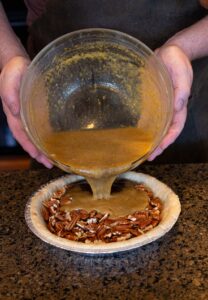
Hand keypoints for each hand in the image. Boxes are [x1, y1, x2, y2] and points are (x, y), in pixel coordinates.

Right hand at [0, 56, 52, 167]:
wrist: (20, 65)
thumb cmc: (13, 71)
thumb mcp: (9, 79)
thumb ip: (9, 93)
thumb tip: (14, 110)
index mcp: (14, 114)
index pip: (21, 134)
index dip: (28, 146)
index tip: (37, 156)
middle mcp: (22, 118)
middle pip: (29, 140)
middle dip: (38, 153)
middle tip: (49, 164)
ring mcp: (30, 116)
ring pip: (36, 136)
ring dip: (44, 149)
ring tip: (54, 161)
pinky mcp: (39, 112)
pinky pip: (43, 127)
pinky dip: (48, 138)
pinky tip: (56, 144)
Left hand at [148, 45, 192, 160]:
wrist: (168, 53)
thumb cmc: (177, 62)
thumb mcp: (182, 73)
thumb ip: (182, 89)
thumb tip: (179, 106)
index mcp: (179, 105)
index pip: (176, 127)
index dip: (169, 139)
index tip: (159, 149)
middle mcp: (170, 110)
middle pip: (165, 132)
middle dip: (158, 145)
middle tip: (148, 157)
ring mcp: (160, 107)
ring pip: (156, 128)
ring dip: (150, 140)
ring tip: (142, 152)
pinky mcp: (151, 103)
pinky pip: (147, 118)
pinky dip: (143, 129)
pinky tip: (136, 136)